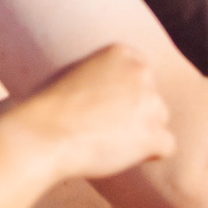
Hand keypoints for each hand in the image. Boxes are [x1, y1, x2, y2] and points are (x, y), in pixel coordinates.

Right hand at [10, 45, 177, 181]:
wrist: (41, 135)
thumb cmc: (44, 109)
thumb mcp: (70, 74)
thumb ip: (99, 76)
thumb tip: (110, 92)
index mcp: (120, 52)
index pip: (140, 74)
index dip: (124, 95)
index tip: (105, 109)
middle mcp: (140, 72)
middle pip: (152, 98)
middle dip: (135, 114)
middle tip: (102, 129)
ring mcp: (149, 102)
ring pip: (160, 122)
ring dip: (141, 134)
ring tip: (106, 142)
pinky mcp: (153, 134)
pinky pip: (166, 147)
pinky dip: (150, 155)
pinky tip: (120, 155)